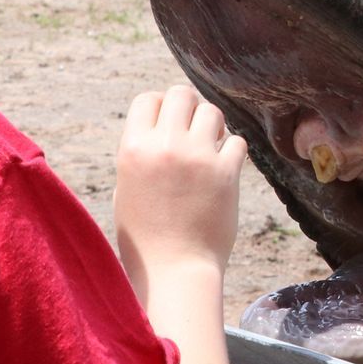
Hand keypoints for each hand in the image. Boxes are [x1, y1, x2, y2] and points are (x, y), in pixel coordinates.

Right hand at [114, 86, 247, 282]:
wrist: (175, 270)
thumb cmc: (145, 235)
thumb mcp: (126, 188)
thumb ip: (141, 153)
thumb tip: (160, 125)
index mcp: (133, 149)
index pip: (148, 98)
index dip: (159, 107)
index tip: (166, 125)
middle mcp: (165, 146)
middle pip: (182, 93)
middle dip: (188, 107)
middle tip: (191, 131)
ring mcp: (198, 157)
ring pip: (212, 111)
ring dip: (212, 126)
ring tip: (207, 149)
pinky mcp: (227, 172)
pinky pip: (236, 141)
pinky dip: (231, 151)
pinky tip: (222, 168)